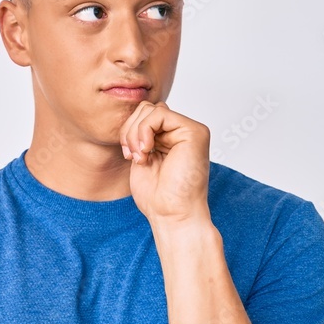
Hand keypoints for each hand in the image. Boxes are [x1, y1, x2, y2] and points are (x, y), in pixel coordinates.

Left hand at [119, 101, 210, 224]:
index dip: (129, 130)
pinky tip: (147, 151)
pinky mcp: (195, 132)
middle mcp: (182, 132)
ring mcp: (190, 131)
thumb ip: (140, 135)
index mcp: (170, 138)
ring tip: (140, 156)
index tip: (128, 155)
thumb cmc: (157, 196)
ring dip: (135, 132)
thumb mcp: (141, 158)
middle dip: (130, 130)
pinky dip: (144, 130)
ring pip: (151, 108)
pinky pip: (159, 113)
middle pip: (146, 108)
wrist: (172, 215)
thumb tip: (134, 114)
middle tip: (132, 155)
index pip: (144, 115)